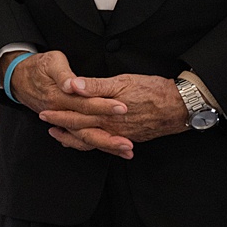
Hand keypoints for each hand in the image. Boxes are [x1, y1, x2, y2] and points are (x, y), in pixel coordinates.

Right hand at [3, 51, 130, 157]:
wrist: (18, 77)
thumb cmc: (38, 67)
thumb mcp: (51, 62)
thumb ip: (63, 75)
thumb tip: (72, 85)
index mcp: (58, 97)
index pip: (84, 104)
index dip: (104, 106)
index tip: (123, 108)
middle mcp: (59, 113)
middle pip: (86, 129)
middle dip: (108, 138)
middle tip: (128, 143)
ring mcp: (61, 121)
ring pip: (83, 138)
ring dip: (105, 145)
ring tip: (125, 151)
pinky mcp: (64, 123)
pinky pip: (78, 138)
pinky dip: (95, 144)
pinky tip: (111, 147)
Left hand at [38, 74, 188, 156]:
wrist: (182, 106)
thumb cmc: (152, 90)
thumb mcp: (122, 81)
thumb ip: (94, 85)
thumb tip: (71, 85)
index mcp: (105, 114)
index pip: (75, 117)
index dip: (58, 116)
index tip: (44, 113)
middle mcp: (111, 129)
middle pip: (81, 131)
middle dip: (63, 129)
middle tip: (47, 125)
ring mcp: (121, 136)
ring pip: (93, 141)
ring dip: (76, 140)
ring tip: (62, 137)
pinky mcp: (131, 138)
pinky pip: (107, 145)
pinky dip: (96, 145)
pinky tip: (92, 143)